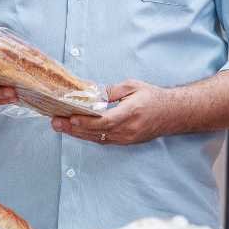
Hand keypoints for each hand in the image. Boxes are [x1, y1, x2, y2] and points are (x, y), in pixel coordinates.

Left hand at [52, 79, 171, 145]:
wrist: (173, 113)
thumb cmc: (153, 97)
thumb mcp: (132, 86)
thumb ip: (110, 91)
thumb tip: (90, 93)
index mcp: (131, 113)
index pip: (105, 121)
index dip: (86, 121)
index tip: (71, 118)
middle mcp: (128, 129)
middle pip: (96, 132)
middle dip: (73, 127)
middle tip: (55, 122)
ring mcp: (127, 138)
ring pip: (97, 138)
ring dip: (77, 133)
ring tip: (60, 126)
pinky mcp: (126, 142)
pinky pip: (103, 140)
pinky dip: (88, 136)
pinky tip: (75, 131)